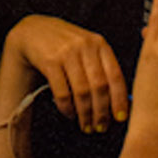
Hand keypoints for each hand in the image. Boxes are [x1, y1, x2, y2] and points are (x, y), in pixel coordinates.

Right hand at [6, 16, 127, 132]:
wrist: (34, 31)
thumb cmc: (66, 45)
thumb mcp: (88, 48)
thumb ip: (103, 69)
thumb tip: (122, 103)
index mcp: (99, 43)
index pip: (116, 76)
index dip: (120, 100)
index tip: (120, 118)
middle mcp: (84, 46)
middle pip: (99, 86)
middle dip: (101, 112)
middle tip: (101, 127)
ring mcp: (66, 52)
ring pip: (82, 92)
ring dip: (85, 114)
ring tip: (86, 125)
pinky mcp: (49, 61)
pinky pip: (62, 93)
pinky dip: (67, 108)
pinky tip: (70, 114)